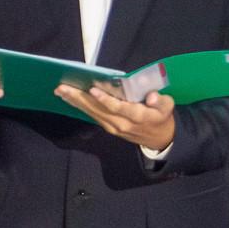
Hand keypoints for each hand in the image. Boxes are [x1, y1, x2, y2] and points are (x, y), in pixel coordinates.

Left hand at [55, 83, 176, 152]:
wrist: (160, 139)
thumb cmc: (161, 117)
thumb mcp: (167, 107)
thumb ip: (160, 101)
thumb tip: (152, 97)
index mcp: (138, 116)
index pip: (119, 108)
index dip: (105, 100)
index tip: (93, 89)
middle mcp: (122, 123)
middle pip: (98, 110)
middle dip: (79, 98)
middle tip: (62, 88)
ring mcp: (113, 127)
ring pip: (92, 113)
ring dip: (75, 102)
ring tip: (60, 91)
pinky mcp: (108, 127)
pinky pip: (92, 115)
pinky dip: (80, 106)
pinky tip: (69, 98)